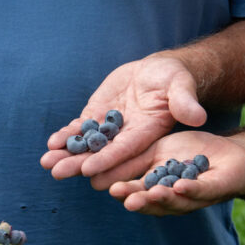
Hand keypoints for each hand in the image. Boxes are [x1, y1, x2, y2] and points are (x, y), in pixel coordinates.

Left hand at [40, 52, 207, 186]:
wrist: (157, 71)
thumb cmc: (173, 78)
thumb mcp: (180, 86)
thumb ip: (185, 102)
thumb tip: (198, 117)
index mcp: (148, 133)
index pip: (125, 151)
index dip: (107, 160)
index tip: (88, 170)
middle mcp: (127, 136)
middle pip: (101, 154)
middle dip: (78, 163)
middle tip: (56, 173)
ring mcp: (111, 128)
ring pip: (86, 144)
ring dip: (67, 154)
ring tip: (46, 163)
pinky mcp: (98, 116)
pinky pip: (81, 129)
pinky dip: (66, 136)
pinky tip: (51, 144)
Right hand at [107, 130, 244, 215]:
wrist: (234, 153)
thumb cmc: (193, 152)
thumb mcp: (159, 149)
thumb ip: (136, 157)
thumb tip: (101, 156)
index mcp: (158, 184)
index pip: (135, 189)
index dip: (121, 189)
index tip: (103, 187)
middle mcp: (175, 195)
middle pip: (153, 200)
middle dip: (140, 200)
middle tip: (126, 200)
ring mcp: (196, 193)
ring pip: (177, 200)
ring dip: (162, 199)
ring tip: (150, 194)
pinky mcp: (219, 187)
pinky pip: (204, 190)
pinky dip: (192, 190)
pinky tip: (180, 186)